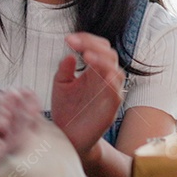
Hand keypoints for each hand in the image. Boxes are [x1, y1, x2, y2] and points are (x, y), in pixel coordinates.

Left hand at [51, 32, 124, 156]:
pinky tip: (97, 73)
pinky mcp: (110, 109)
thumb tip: (69, 55)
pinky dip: (110, 81)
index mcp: (93, 71)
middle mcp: (104, 80)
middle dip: (93, 45)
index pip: (98, 48)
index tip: (68, 40)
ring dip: (102, 60)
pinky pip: (116, 92)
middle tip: (75, 43)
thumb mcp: (60, 86)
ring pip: (116, 70)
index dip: (86, 40)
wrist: (68, 137)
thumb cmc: (66, 111)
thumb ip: (64, 70)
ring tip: (87, 55)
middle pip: (109, 54)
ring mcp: (109, 94)